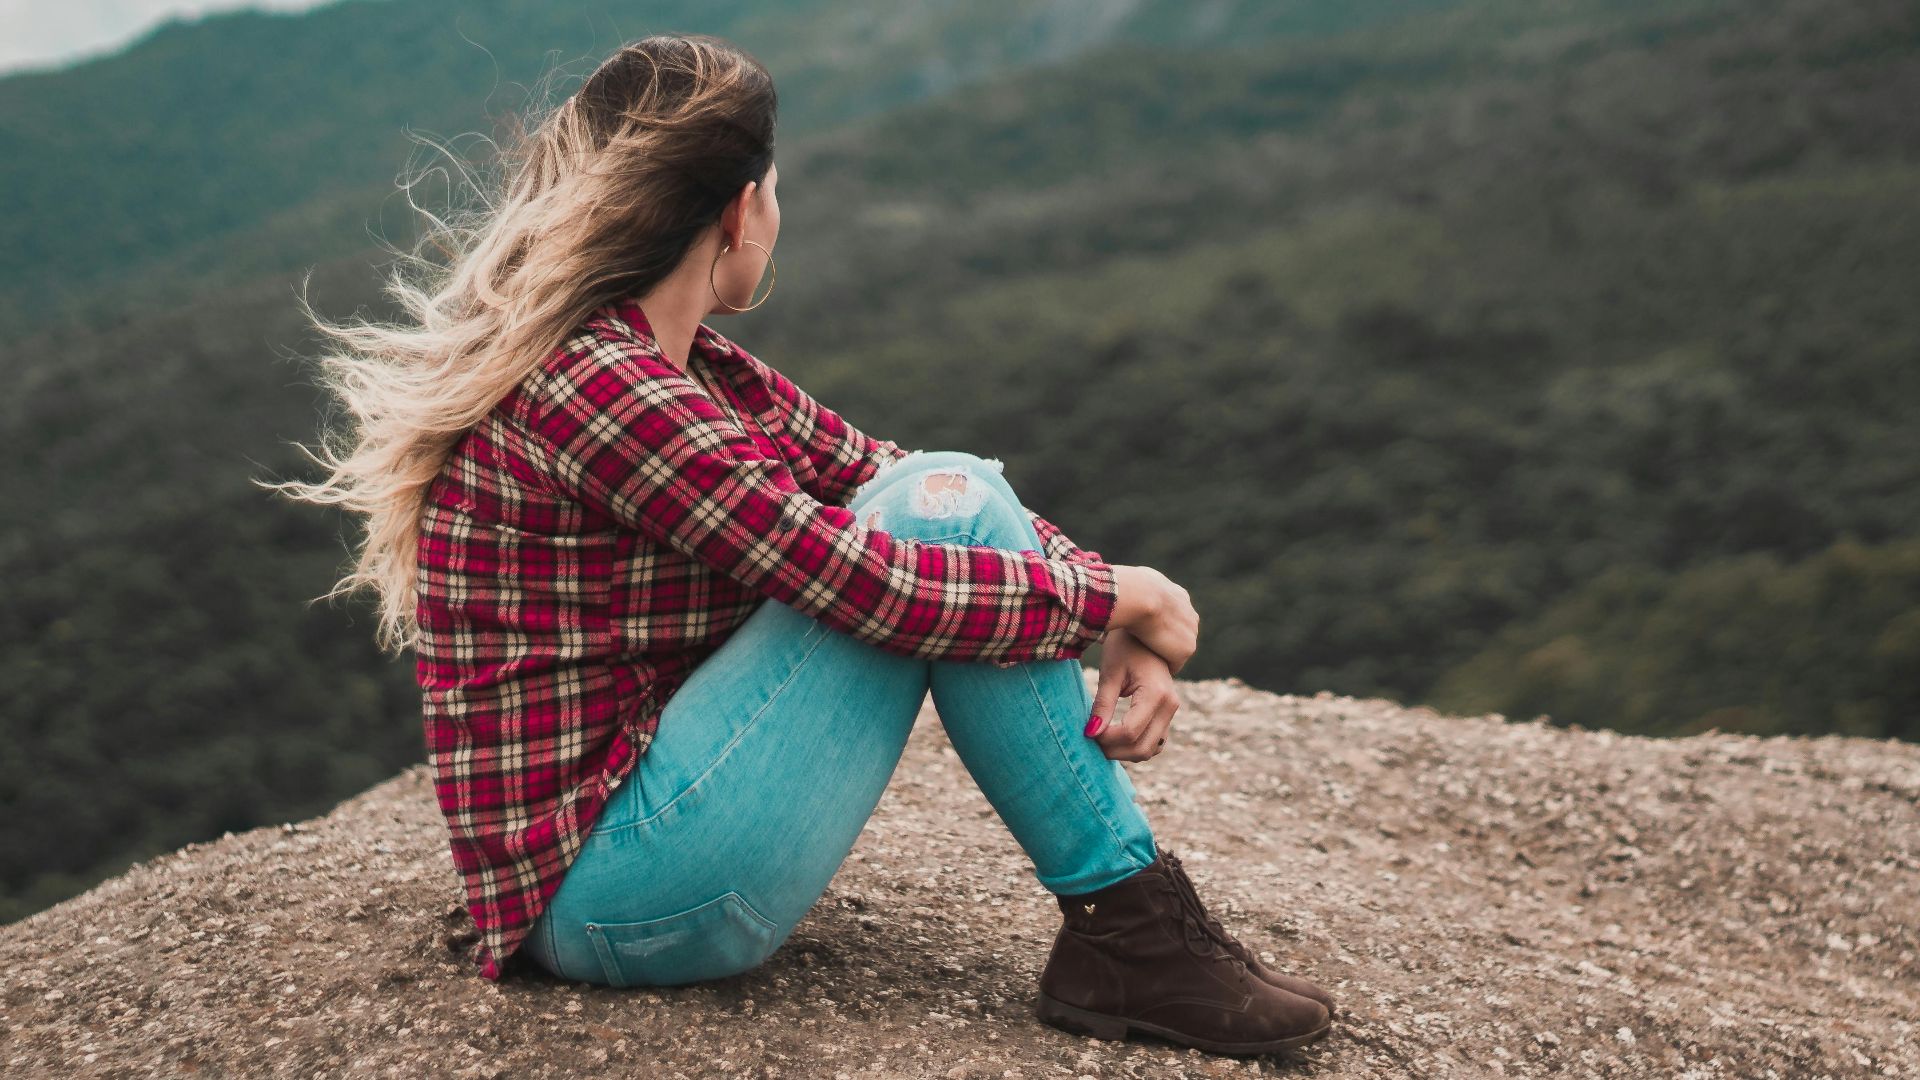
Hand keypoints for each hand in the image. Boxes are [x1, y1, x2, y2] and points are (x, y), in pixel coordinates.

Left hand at [1085, 627, 1180, 762]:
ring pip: (1149, 750)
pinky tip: (1115, 739)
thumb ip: (1102, 705)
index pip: (1130, 731)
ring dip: (1125, 753)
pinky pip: (1154, 743)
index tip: (1087, 732)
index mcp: (1156, 693)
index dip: (1106, 738)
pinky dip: (1135, 747)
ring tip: (1101, 741)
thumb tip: (1091, 733)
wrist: (1147, 637)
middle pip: (1142, 747)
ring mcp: (1172, 712)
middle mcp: (1170, 706)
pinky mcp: (1168, 716)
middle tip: (1092, 742)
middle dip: (1115, 751)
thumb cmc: (1124, 650)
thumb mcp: (1110, 674)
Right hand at [1111, 565, 1198, 675]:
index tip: (1143, 631)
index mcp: (1179, 597)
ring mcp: (1190, 633)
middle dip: (1164, 641)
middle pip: (1178, 634)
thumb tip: (1129, 583)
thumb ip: (1140, 584)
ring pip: (1177, 650)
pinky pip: (1174, 664)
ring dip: (1163, 655)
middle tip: (1143, 649)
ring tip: (1144, 661)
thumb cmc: (1131, 587)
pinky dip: (1162, 666)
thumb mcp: (1137, 578)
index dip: (1157, 624)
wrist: (1141, 597)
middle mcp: (1190, 615)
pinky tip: (1148, 668)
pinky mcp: (1186, 649)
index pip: (1173, 615)